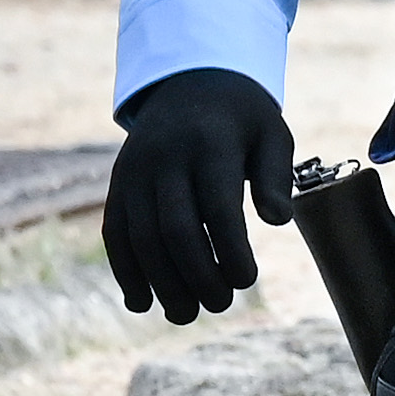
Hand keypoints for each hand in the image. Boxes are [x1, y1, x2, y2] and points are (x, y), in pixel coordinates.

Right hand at [103, 69, 294, 322]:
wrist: (191, 81)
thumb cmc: (243, 119)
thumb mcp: (272, 134)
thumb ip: (275, 176)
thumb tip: (280, 221)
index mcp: (210, 143)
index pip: (218, 207)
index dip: (230, 251)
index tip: (247, 281)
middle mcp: (165, 158)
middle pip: (173, 229)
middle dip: (195, 275)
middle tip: (219, 305)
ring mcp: (134, 171)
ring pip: (140, 237)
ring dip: (160, 283)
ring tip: (185, 313)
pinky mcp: (117, 184)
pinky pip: (115, 233)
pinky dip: (125, 271)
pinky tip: (142, 302)